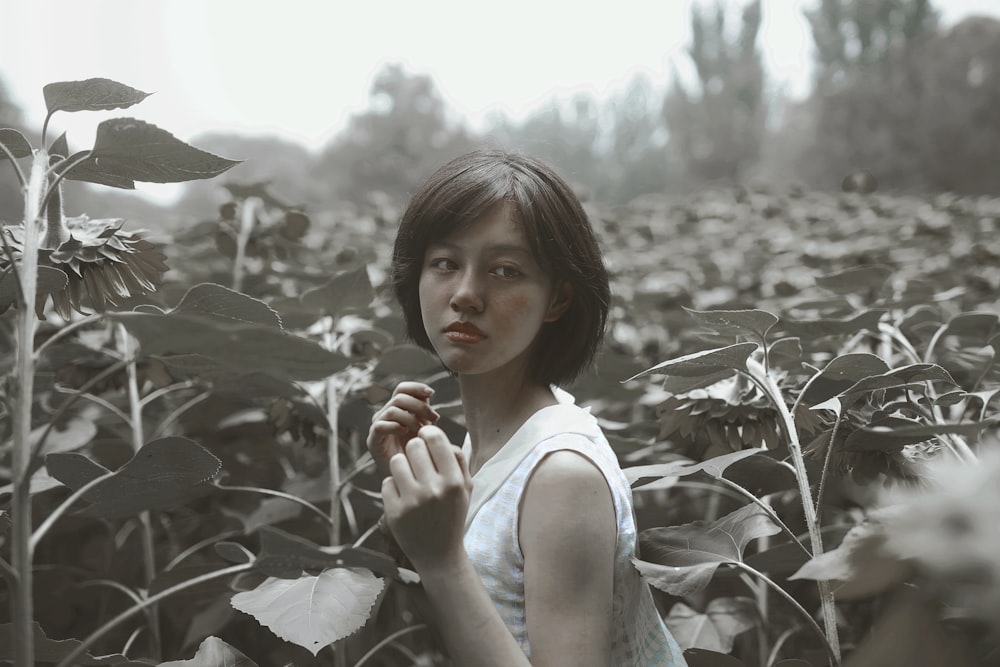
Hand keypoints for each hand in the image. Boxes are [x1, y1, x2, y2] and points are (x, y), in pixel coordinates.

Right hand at [367, 382, 438, 475]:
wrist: (411, 478)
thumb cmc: (420, 453)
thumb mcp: (426, 427)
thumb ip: (425, 410)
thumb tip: (428, 394)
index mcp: (397, 408)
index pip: (402, 388)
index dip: (416, 387)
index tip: (431, 393)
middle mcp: (385, 415)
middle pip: (399, 397)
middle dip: (420, 406)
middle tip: (434, 419)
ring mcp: (377, 427)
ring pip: (392, 410)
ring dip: (411, 419)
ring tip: (422, 432)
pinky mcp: (372, 441)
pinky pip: (380, 426)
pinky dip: (395, 427)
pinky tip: (406, 434)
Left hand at [382, 425, 472, 573]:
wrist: (440, 556)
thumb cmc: (452, 516)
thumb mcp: (465, 489)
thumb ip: (457, 459)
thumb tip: (435, 434)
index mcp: (453, 482)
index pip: (435, 439)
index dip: (427, 433)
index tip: (425, 437)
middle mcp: (433, 490)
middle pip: (413, 446)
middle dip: (414, 450)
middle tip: (418, 461)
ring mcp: (412, 502)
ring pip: (397, 461)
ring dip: (402, 467)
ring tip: (409, 478)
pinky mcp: (394, 512)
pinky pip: (386, 482)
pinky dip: (393, 488)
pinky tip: (403, 498)